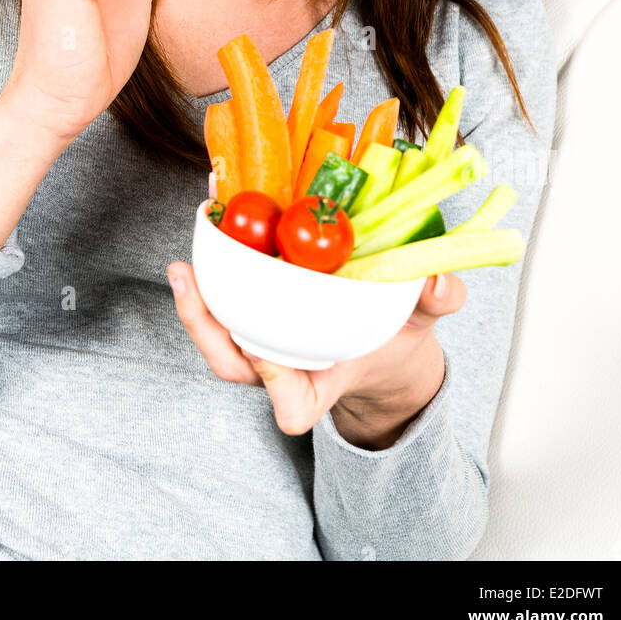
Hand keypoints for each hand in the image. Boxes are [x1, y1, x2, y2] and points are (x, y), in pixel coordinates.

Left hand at [165, 261, 466, 436]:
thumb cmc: (394, 335)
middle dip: (204, 329)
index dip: (275, 386)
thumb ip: (437, 302)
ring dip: (194, 297)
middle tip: (189, 282)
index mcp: (323, 382)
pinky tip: (209, 214)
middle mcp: (284, 367)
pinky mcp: (250, 311)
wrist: (379, 338)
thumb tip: (437, 282)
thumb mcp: (423, 322)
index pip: (294, 406)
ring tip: (183, 256)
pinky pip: (222, 297)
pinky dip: (211, 261)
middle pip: (233, 366)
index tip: (268, 356)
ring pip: (217, 334)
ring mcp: (261, 341)